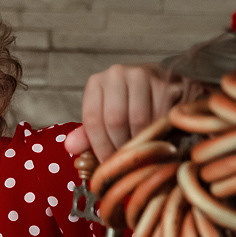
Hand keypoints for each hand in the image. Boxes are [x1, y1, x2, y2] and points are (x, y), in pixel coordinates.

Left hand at [64, 63, 185, 161]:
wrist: (158, 83)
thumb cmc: (126, 104)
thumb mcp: (103, 116)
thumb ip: (86, 135)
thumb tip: (71, 147)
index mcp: (96, 83)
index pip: (93, 119)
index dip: (100, 146)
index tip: (107, 162)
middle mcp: (116, 74)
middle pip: (115, 120)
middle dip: (120, 146)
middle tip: (126, 161)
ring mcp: (142, 75)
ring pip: (139, 119)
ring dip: (140, 141)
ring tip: (141, 151)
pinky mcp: (164, 82)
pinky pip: (160, 115)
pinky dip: (159, 132)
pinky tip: (158, 139)